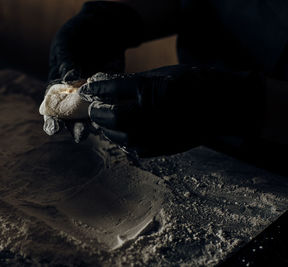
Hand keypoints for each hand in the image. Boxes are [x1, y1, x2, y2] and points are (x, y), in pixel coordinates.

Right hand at [45, 1, 143, 141]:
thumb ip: (66, 62)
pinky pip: (110, 104)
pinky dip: (111, 111)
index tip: (54, 128)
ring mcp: (93, 95)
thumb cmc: (76, 34)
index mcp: (57, 87)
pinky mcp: (110, 91)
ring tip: (96, 130)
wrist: (102, 25)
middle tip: (80, 135)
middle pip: (72, 117)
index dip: (52, 120)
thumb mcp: (66, 44)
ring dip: (94, 124)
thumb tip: (69, 79)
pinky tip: (113, 117)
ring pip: (92, 114)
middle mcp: (74, 96)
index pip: (52, 108)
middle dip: (74, 127)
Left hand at [79, 65, 263, 156]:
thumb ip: (132, 81)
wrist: (225, 106)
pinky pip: (132, 147)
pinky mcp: (161, 148)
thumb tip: (103, 84)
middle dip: (98, 112)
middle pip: (111, 117)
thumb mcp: (163, 73)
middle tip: (93, 108)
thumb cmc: (195, 83)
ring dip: (107, 128)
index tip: (86, 90)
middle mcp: (152, 114)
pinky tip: (120, 132)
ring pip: (118, 135)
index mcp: (152, 89)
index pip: (112, 90)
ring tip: (104, 121)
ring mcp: (157, 134)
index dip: (95, 89)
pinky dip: (121, 139)